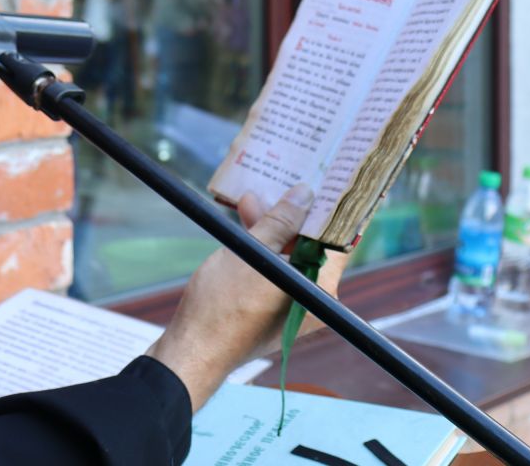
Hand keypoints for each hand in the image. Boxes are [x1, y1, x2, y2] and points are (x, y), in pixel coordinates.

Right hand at [144, 184, 323, 411]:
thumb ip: (281, 222)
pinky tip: (245, 228)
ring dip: (271, 229)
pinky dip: (263, 250)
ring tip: (248, 202)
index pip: (337, 240)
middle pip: (311, 246)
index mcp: (319, 291)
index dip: (330, 208)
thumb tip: (305, 195)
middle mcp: (312, 301)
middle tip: (276, 185)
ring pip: (290, 256)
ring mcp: (291, 307)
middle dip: (290, 214)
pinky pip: (276, 270)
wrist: (191, 350)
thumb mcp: (253, 254)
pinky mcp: (270, 309)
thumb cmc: (221, 307)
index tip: (325, 180)